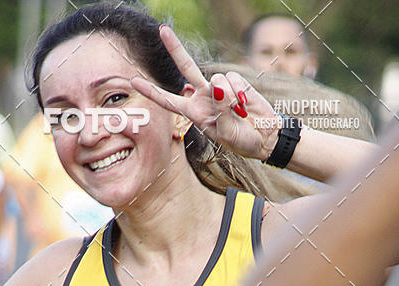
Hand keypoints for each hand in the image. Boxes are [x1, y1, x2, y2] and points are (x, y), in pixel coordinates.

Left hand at [131, 25, 280, 159]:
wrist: (264, 136)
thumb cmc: (243, 141)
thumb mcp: (228, 134)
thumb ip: (221, 111)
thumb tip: (218, 86)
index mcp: (194, 113)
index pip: (168, 101)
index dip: (151, 92)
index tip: (133, 82)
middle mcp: (203, 96)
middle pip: (186, 68)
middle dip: (175, 48)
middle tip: (162, 30)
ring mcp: (218, 87)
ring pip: (217, 80)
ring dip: (230, 99)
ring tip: (239, 114)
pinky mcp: (235, 81)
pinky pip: (233, 80)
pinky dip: (240, 93)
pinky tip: (245, 104)